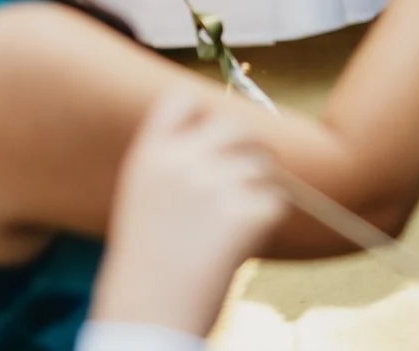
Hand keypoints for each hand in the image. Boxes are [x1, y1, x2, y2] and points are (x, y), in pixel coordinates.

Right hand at [89, 86, 284, 335]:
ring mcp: (214, 184)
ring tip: (229, 229)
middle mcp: (181, 160)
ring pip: (262, 166)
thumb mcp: (143, 198)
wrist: (145, 319)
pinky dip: (267, 222)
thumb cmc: (146, 265)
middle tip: (244, 184)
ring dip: (258, 192)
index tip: (211, 135)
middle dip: (249, 152)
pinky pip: (275, 202)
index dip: (204, 113)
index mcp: (149, 154)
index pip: (184, 98)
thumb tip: (226, 137)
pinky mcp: (244, 212)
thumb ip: (175, 161)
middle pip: (237, 127)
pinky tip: (238, 247)